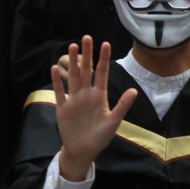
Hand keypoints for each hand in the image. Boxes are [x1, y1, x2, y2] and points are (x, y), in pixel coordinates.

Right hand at [53, 36, 136, 181]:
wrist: (83, 150)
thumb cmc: (100, 137)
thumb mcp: (114, 121)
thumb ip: (122, 105)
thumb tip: (134, 90)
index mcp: (100, 96)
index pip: (102, 74)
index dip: (103, 59)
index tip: (105, 44)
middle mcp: (86, 94)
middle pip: (86, 71)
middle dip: (87, 54)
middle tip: (87, 37)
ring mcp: (73, 100)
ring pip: (73, 77)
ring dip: (73, 63)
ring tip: (72, 47)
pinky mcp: (62, 107)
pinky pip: (59, 92)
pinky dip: (57, 81)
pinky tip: (55, 68)